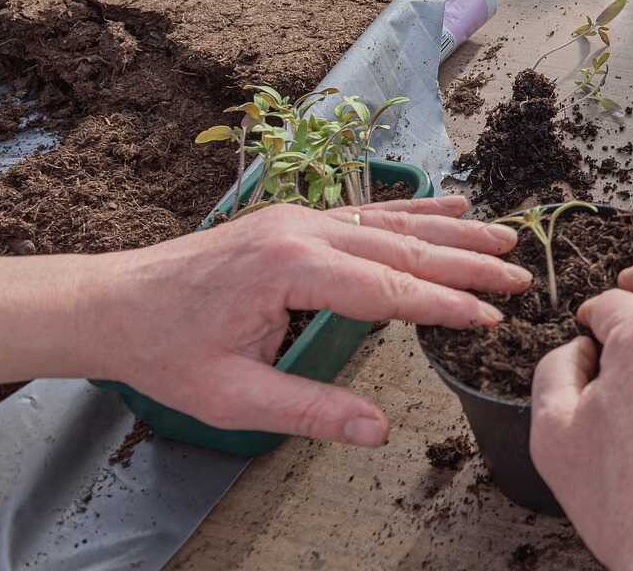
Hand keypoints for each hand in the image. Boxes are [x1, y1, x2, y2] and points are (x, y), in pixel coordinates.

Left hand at [0, 196, 528, 446]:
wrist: (112, 302)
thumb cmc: (167, 351)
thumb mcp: (233, 396)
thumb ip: (310, 410)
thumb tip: (378, 429)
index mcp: (290, 269)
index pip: (387, 289)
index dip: (444, 304)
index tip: (492, 317)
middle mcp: (302, 231)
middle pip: (402, 247)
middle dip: (467, 263)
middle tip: (521, 276)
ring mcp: (300, 218)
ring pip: (393, 222)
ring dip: (452, 229)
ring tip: (504, 235)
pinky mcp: (295, 219)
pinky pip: (368, 212)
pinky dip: (415, 209)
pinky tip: (450, 202)